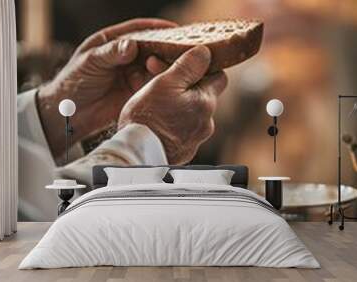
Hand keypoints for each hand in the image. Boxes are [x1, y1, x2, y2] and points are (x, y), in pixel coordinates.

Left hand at [37, 18, 175, 157]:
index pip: (138, 30)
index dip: (156, 28)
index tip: (174, 28)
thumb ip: (111, 53)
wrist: (70, 113)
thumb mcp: (90, 62)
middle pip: (150, 48)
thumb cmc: (73, 81)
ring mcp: (131, 74)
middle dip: (164, 49)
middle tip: (179, 52)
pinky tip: (162, 84)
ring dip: (161, 68)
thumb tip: (132, 45)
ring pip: (153, 67)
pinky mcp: (135, 92)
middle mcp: (125, 57)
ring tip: (165, 70)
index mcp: (113, 42)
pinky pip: (151, 85)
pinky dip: (158, 84)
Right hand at [118, 46, 227, 163]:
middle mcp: (206, 122)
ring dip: (180, 106)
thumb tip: (205, 52)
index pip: (219, 76)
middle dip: (186, 87)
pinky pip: (184, 131)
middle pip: (204, 96)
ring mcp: (196, 139)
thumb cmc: (148, 118)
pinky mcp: (185, 150)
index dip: (203, 68)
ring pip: (192, 114)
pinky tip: (158, 122)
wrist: (137, 154)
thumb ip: (188, 66)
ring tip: (157, 103)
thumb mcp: (165, 83)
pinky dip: (175, 124)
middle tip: (163, 82)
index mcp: (205, 102)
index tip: (185, 66)